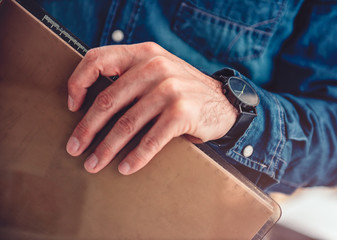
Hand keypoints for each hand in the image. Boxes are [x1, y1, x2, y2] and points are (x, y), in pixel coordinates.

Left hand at [66, 42, 237, 174]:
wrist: (224, 102)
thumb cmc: (183, 90)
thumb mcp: (159, 71)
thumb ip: (131, 76)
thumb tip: (91, 105)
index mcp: (143, 54)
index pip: (98, 59)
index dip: (78, 83)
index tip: (72, 107)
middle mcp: (155, 67)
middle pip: (108, 100)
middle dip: (87, 129)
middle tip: (75, 148)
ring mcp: (169, 89)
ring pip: (126, 124)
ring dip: (106, 149)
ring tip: (94, 163)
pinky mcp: (182, 112)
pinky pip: (150, 140)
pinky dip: (135, 157)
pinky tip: (125, 168)